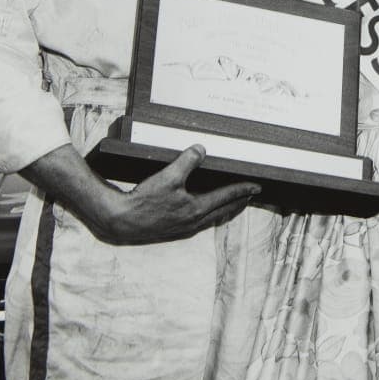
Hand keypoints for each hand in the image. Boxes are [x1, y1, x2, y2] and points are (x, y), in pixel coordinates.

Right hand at [93, 146, 259, 245]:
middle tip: (250, 195)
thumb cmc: (144, 201)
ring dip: (224, 210)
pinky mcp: (173, 230)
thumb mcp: (168, 177)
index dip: (243, 189)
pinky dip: (209, 215)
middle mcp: (193, 221)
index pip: (227, 196)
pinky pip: (199, 222)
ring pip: (212, 218)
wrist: (121, 221)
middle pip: (223, 210)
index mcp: (196, 209)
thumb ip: (187, 161)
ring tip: (232, 203)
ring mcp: (183, 228)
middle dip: (238, 202)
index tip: (257, 186)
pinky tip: (203, 212)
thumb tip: (201, 149)